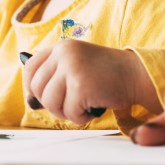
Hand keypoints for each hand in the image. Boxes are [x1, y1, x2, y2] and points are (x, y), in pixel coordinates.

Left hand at [22, 41, 157, 124]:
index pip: (30, 68)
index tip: (43, 97)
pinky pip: (69, 113)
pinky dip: (80, 118)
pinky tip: (92, 109)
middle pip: (36, 88)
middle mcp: (63, 53)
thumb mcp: (76, 66)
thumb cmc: (106, 76)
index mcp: (61, 47)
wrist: (135, 74)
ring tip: (82, 107)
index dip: (32, 87)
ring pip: (49, 103)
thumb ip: (54, 78)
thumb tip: (30, 101)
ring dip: (65, 113)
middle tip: (70, 105)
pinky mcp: (81, 86)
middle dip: (51, 104)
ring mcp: (71, 68)